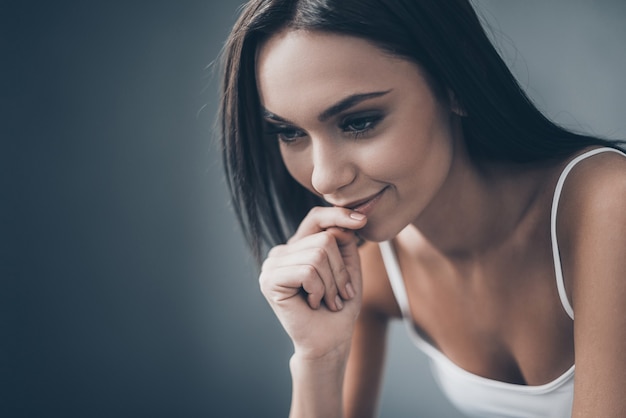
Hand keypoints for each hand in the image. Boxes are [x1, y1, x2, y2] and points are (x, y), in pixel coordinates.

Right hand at [259, 206, 366, 359]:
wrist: (329, 341)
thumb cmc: (339, 307)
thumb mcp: (348, 268)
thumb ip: (344, 242)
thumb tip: (344, 221)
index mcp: (298, 246)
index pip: (316, 218)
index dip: (338, 215)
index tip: (362, 219)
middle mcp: (281, 252)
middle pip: (324, 239)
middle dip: (340, 271)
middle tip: (339, 295)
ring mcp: (272, 265)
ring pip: (318, 255)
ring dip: (331, 284)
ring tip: (327, 301)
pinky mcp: (269, 280)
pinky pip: (307, 271)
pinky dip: (319, 290)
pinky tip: (312, 304)